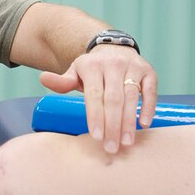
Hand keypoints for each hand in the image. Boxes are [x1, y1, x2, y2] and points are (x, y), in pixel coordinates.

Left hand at [40, 45, 157, 153]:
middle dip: (112, 125)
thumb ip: (62, 81)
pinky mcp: (148, 71)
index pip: (94, 94)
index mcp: (92, 65)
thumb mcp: (76, 71)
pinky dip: (149, 107)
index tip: (97, 137)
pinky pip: (150, 90)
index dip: (95, 116)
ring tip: (126, 142)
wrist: (114, 47)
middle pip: (113, 99)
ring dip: (130, 121)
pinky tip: (145, 124)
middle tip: (112, 147)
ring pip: (132, 96)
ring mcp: (133, 67)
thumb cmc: (93, 68)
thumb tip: (43, 78)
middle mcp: (114, 64)